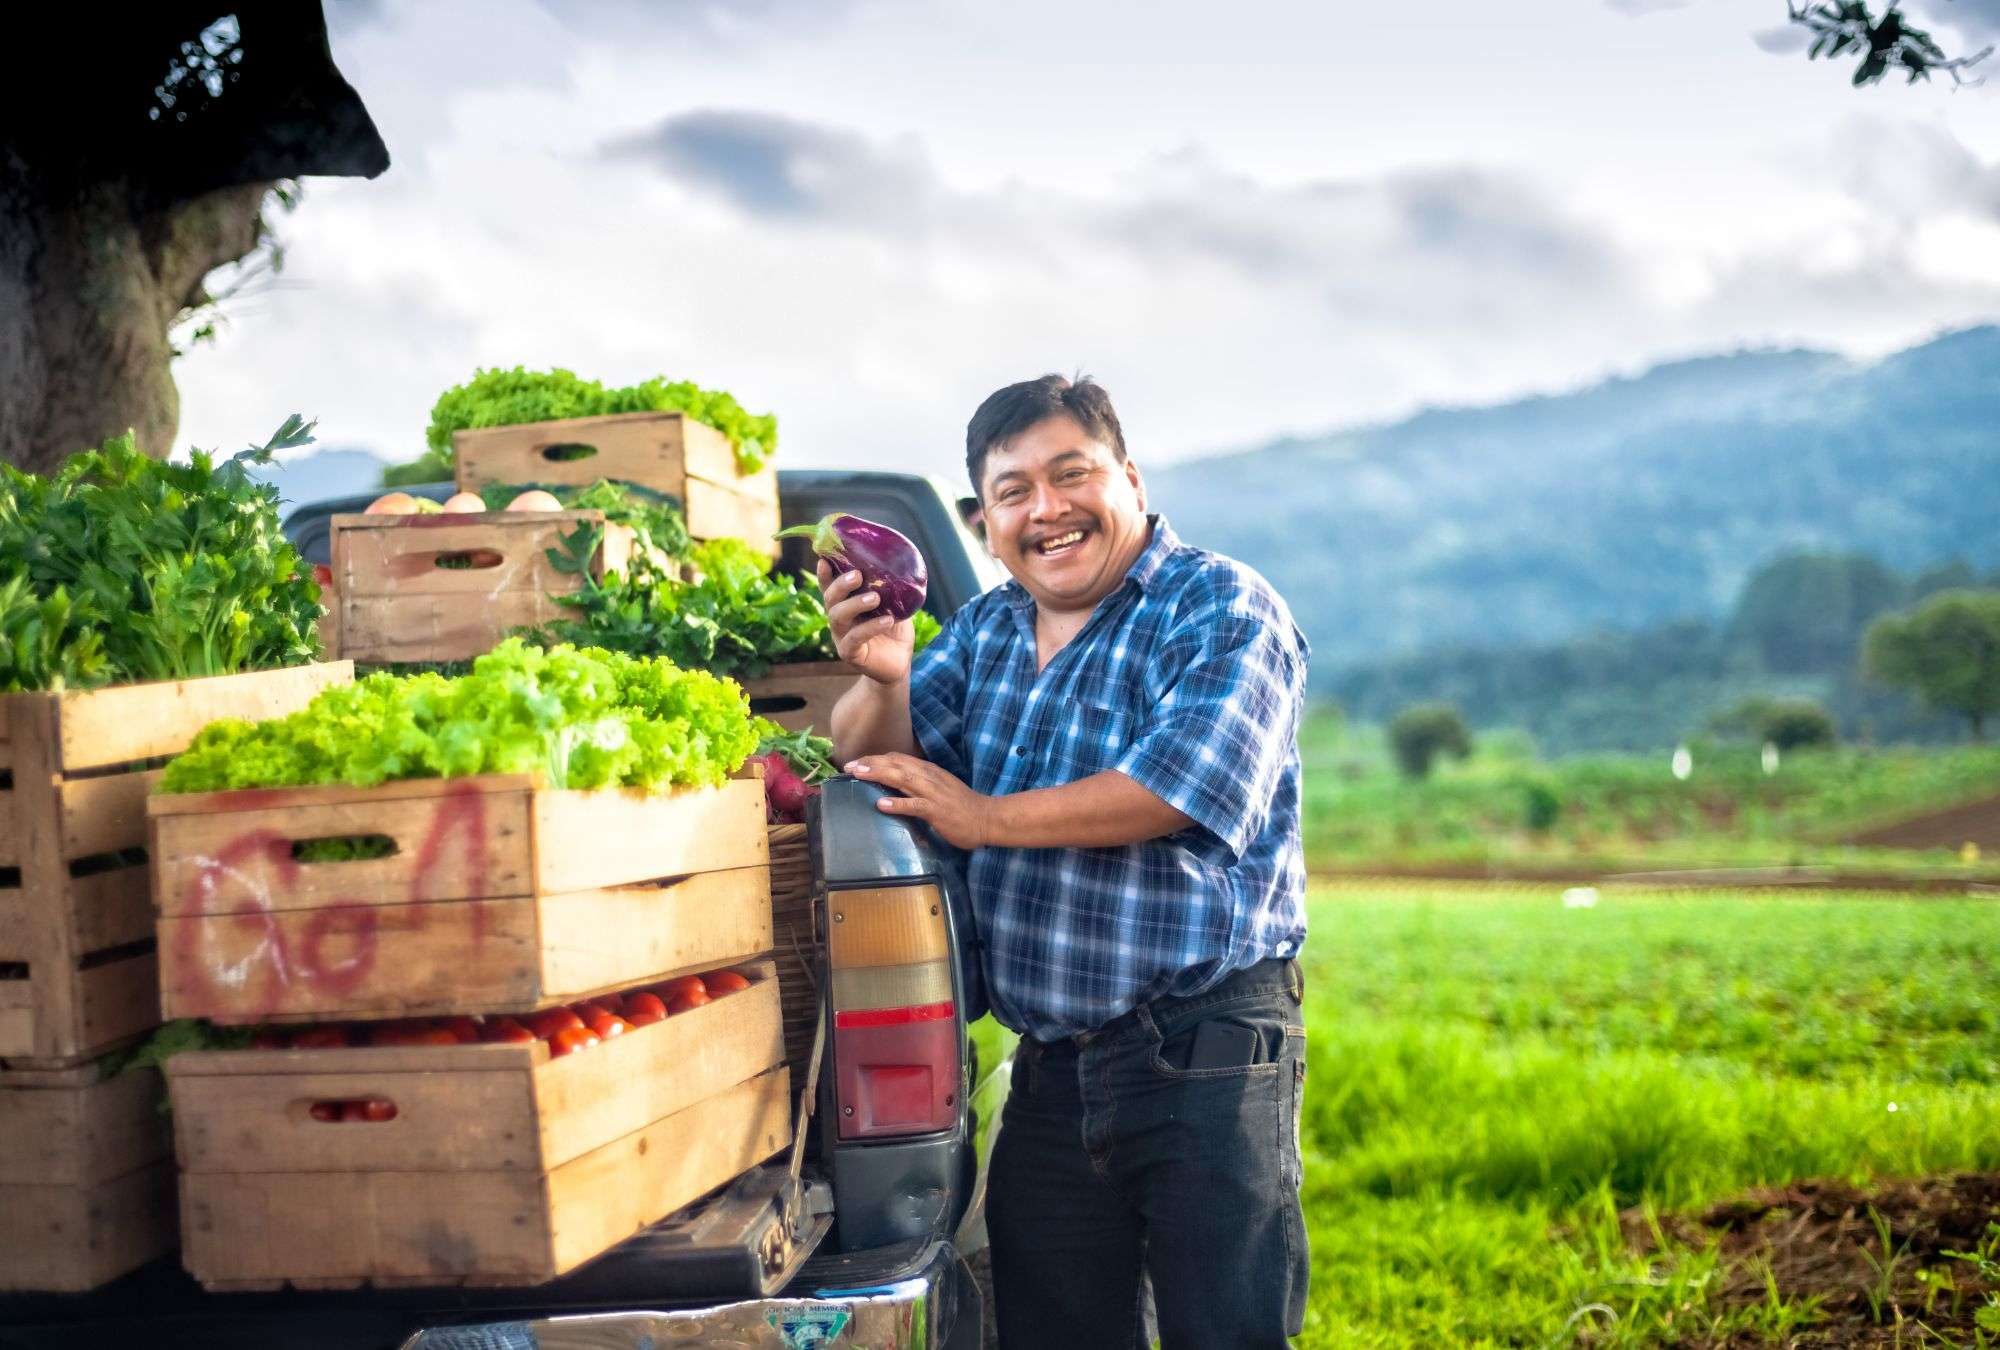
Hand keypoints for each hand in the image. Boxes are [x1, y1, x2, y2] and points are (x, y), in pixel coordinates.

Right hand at [818, 561, 914, 685]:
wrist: (900, 662)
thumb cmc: (894, 630)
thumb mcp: (894, 606)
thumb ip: (892, 590)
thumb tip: (901, 566)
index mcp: (846, 604)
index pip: (830, 586)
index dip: (825, 574)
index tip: (825, 560)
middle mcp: (839, 619)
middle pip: (830, 599)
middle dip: (840, 585)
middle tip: (857, 575)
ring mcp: (842, 637)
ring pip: (837, 617)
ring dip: (855, 604)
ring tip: (875, 598)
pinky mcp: (850, 654)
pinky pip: (854, 639)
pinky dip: (871, 628)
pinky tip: (887, 620)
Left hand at [847, 753, 992, 849]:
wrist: (987, 818)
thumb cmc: (961, 806)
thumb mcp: (938, 787)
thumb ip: (918, 784)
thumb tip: (894, 784)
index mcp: (928, 771)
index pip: (898, 758)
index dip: (876, 758)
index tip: (857, 762)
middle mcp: (929, 777)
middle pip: (896, 764)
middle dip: (871, 763)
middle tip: (848, 765)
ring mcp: (933, 793)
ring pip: (902, 779)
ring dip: (879, 774)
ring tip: (859, 774)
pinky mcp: (937, 811)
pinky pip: (914, 805)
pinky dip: (897, 803)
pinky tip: (880, 804)